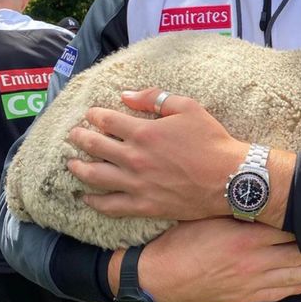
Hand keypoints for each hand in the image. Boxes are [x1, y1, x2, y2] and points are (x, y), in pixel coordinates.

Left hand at [67, 88, 294, 227]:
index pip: (107, 121)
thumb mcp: (188, 108)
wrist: (230, 178)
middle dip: (80, 138)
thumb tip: (126, 95)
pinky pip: (111, 206)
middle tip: (72, 136)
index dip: (94, 116)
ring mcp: (137, 184)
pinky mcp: (144, 205)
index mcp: (144, 132)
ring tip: (70, 164)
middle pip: (95, 147)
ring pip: (96, 177)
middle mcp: (134, 158)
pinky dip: (95, 202)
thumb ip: (154, 98)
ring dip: (79, 168)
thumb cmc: (212, 140)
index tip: (89, 115)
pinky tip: (86, 197)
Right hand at [109, 218, 300, 301]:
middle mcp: (255, 261)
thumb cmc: (179, 241)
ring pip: (293, 277)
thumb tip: (257, 197)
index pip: (289, 229)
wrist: (158, 278)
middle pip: (298, 254)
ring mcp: (251, 283)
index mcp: (247, 236)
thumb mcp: (208, 215)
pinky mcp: (243, 298)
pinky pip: (277, 294)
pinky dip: (296, 289)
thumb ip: (236, 209)